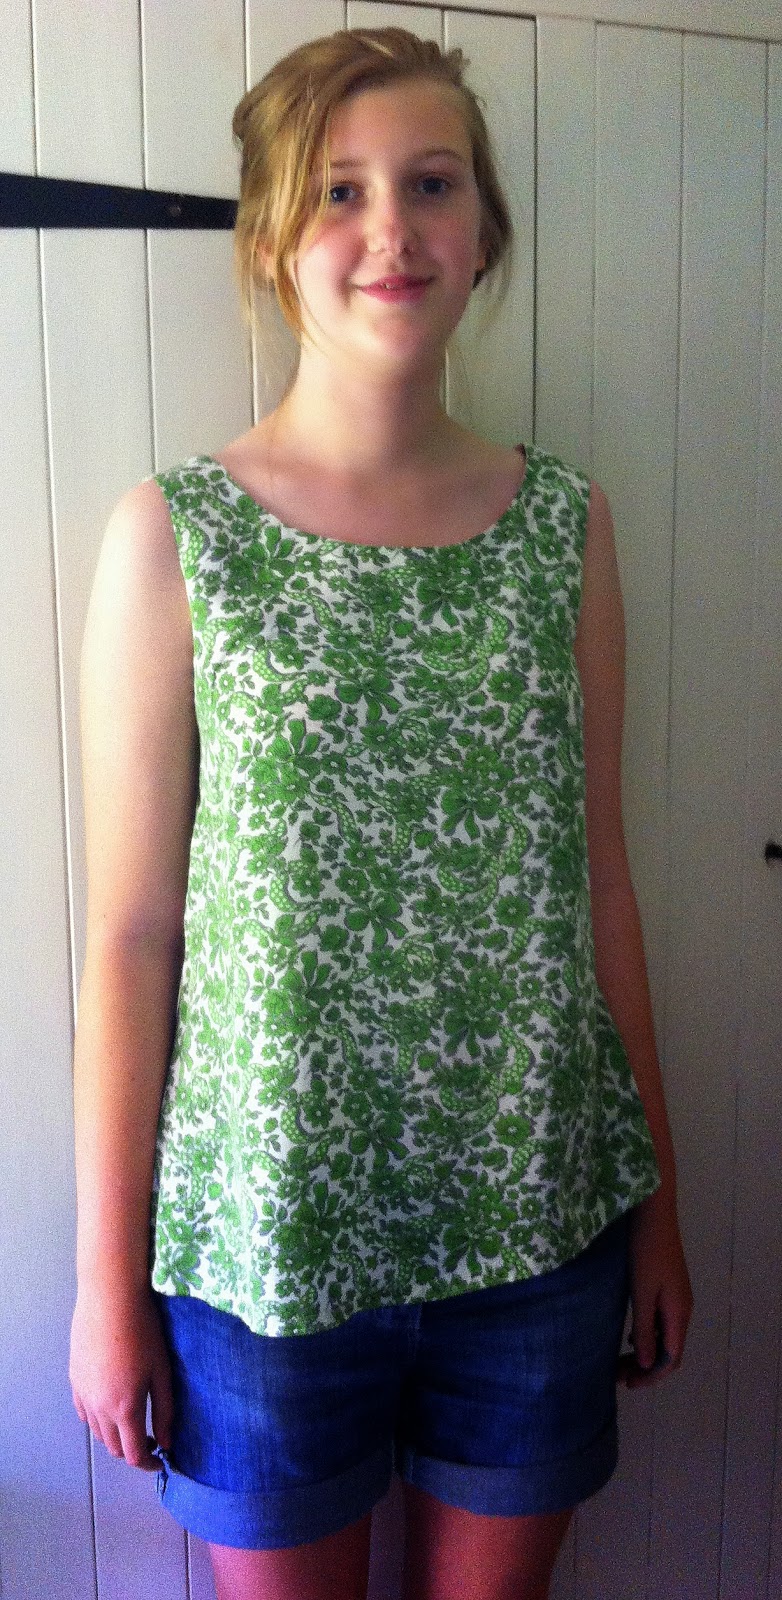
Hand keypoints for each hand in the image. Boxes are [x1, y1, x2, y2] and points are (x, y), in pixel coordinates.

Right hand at [69, 1283, 173, 1469]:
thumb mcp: (161, 1371)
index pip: (133, 1454)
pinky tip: (109, 1405)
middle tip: (151, 1438)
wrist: (110, 1299)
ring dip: (114, 1435)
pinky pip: (84, 1412)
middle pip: (112, 1447)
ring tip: (132, 1421)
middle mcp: (98, 1408)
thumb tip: (166, 1443)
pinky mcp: (74, 1379)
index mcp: (124, 1409)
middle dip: (132, 1450)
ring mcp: (82, 1394)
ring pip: (96, 1432)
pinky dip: (97, 1419)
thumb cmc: (143, 1331)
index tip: (161, 1458)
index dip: (147, 1463)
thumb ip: (165, 1411)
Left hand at [617, 1187, 693, 1389]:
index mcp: (679, 1314)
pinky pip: (661, 1321)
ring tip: (621, 1360)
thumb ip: (645, 1328)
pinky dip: (647, 1334)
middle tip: (619, 1375)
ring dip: (646, 1351)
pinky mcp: (668, 1287)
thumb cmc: (645, 1252)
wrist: (654, 1214)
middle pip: (669, 1350)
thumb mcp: (641, 1293)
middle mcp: (682, 1309)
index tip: (627, 1384)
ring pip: (665, 1336)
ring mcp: (677, 1297)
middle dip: (646, 1367)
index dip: (651, 1376)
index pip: (671, 1359)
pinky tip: (631, 1334)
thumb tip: (646, 1363)